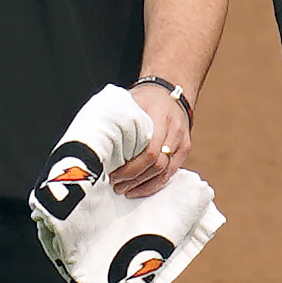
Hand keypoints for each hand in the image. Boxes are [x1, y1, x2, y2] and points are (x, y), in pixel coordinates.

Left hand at [112, 81, 193, 196]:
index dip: (131, 168)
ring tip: (125, 190)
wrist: (169, 91)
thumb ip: (119, 118)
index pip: (149, 151)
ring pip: (165, 172)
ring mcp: (182, 141)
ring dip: (144, 185)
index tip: (113, 174)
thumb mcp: (131, 101)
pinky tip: (140, 189)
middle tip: (116, 185)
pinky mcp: (185, 149)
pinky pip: (171, 173)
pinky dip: (155, 184)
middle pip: (157, 165)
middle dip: (135, 179)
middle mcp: (174, 131)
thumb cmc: (146, 98)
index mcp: (160, 118)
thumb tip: (96, 138)